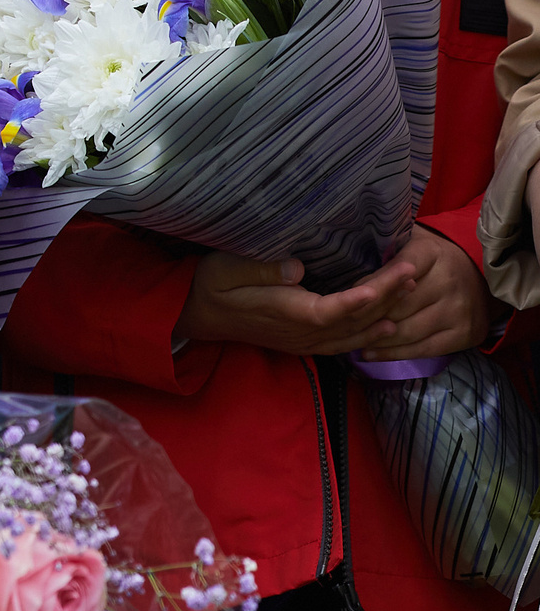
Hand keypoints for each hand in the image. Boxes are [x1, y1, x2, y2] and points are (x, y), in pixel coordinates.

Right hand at [177, 250, 420, 357]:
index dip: (369, 295)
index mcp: (287, 312)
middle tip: (414, 271)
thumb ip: (259, 269)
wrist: (195, 316)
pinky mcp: (304, 342)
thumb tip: (296, 268)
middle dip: (388, 296)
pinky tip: (387, 325)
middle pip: (355, 320)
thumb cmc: (208, 286)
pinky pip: (345, 343)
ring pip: (355, 333)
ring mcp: (304, 341)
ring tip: (411, 292)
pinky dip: (370, 334)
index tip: (395, 275)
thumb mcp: (223, 269)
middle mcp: (302, 332)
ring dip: (386, 313)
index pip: (338, 306)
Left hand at [360, 227, 498, 361]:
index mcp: (430, 253)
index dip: (368, 286)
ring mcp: (458, 310)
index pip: (393, 271)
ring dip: (376, 339)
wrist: (481, 277)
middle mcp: (448, 281)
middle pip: (397, 306)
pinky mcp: (465, 334)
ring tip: (350, 341)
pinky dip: (394, 354)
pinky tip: (371, 354)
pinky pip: (423, 349)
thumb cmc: (433, 260)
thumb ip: (386, 255)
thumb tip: (353, 277)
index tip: (347, 296)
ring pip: (406, 330)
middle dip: (367, 317)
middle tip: (341, 325)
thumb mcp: (410, 243)